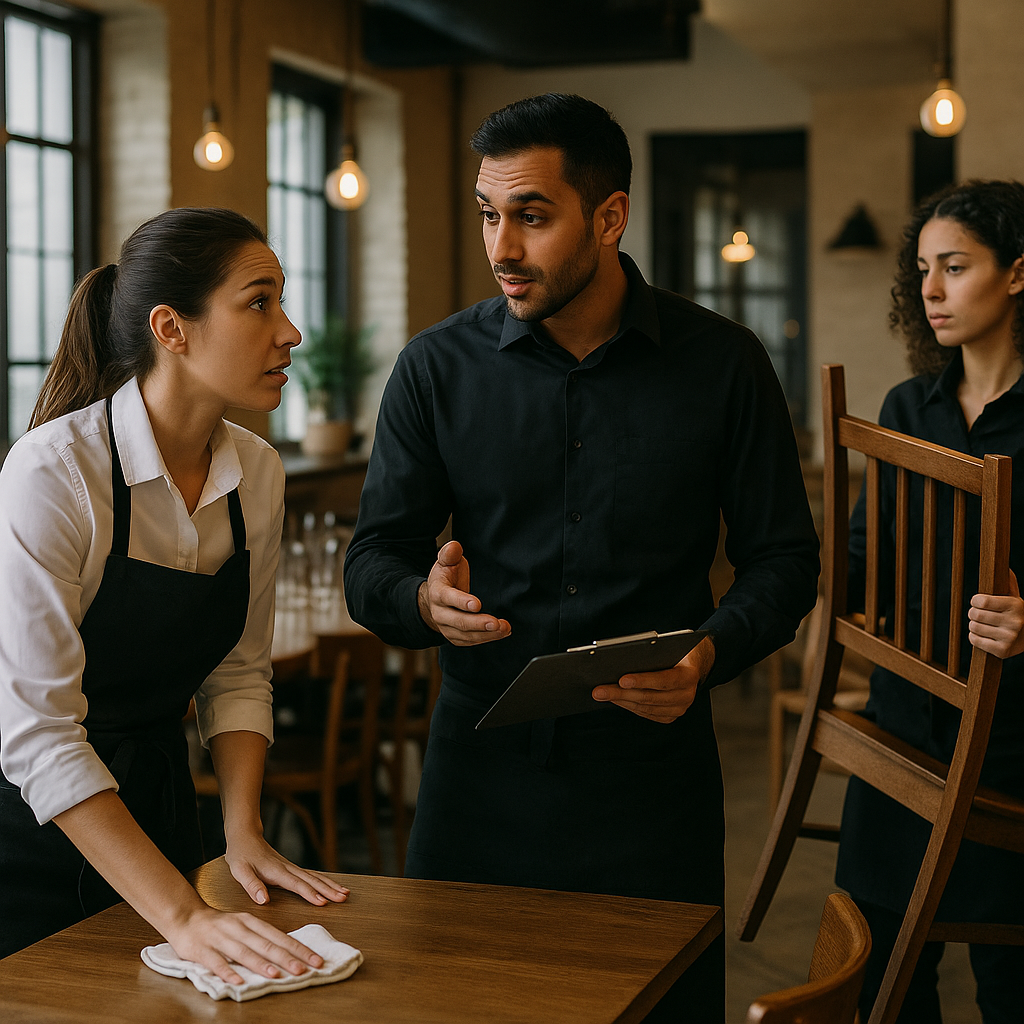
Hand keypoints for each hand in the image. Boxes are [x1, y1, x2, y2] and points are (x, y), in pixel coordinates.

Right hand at [164, 903, 327, 985]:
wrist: (186, 917)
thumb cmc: (220, 926)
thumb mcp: (245, 926)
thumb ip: (263, 938)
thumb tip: (289, 953)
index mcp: (252, 922)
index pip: (280, 936)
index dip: (298, 948)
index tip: (315, 960)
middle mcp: (240, 929)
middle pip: (266, 944)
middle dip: (286, 957)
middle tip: (304, 969)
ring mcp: (221, 939)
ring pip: (244, 952)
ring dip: (260, 964)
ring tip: (276, 974)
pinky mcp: (203, 951)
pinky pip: (216, 963)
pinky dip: (228, 972)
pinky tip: (238, 981)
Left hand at [224, 829, 349, 908]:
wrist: (246, 837)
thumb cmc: (241, 855)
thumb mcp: (240, 871)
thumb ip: (252, 885)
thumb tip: (264, 900)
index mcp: (277, 871)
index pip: (296, 884)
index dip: (309, 894)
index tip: (323, 902)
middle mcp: (288, 869)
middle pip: (312, 880)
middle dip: (328, 890)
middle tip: (343, 898)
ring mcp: (291, 868)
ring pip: (315, 877)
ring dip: (330, 885)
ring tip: (345, 894)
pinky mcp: (292, 869)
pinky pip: (312, 876)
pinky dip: (324, 881)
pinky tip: (333, 886)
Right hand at [417, 539, 510, 645]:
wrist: (434, 599)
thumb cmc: (445, 578)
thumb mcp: (445, 561)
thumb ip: (450, 553)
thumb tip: (454, 546)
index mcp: (437, 592)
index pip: (448, 598)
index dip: (462, 602)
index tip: (477, 604)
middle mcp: (440, 613)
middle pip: (459, 621)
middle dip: (478, 623)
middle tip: (496, 623)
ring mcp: (446, 627)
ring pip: (466, 635)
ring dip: (486, 634)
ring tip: (504, 628)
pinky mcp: (455, 636)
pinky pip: (471, 641)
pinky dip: (486, 638)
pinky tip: (500, 633)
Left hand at [592, 635, 714, 723]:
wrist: (694, 664)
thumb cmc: (679, 651)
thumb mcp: (671, 646)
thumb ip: (654, 652)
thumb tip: (624, 657)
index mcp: (689, 676)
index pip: (663, 680)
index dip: (642, 681)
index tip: (621, 680)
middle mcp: (686, 695)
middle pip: (649, 697)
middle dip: (621, 693)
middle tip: (600, 690)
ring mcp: (679, 708)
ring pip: (645, 707)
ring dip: (621, 700)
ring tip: (602, 693)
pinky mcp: (670, 715)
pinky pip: (646, 713)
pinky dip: (629, 706)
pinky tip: (615, 699)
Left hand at [969, 570, 1023, 658]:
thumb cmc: (1016, 614)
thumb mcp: (1015, 598)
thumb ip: (1008, 583)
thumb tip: (1005, 567)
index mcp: (1015, 605)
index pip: (981, 602)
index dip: (975, 601)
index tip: (978, 602)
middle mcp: (1014, 622)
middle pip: (975, 614)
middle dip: (973, 613)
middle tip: (979, 614)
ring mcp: (1009, 638)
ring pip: (973, 627)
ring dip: (974, 626)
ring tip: (984, 625)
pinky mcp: (1002, 651)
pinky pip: (975, 641)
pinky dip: (974, 637)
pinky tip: (984, 635)